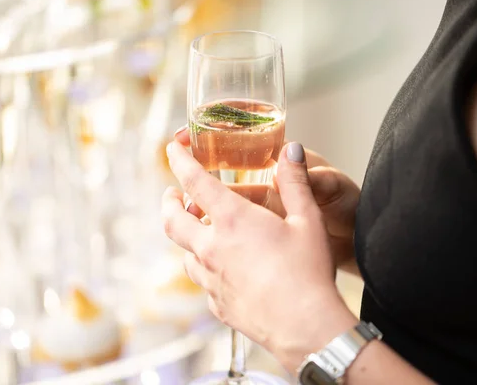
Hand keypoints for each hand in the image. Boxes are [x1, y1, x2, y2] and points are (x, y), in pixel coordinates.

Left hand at [162, 140, 356, 370]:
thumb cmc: (308, 272)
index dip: (180, 161)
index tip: (172, 149)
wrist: (305, 327)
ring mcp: (211, 279)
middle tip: (173, 194)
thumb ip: (295, 182)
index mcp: (233, 220)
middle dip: (168, 202)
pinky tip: (222, 269)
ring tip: (201, 232)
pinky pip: (202, 281)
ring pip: (185, 253)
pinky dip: (205, 267)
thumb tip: (290, 150)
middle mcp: (212, 248)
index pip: (195, 181)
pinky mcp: (216, 304)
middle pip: (172, 220)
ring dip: (188, 237)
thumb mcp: (308, 220)